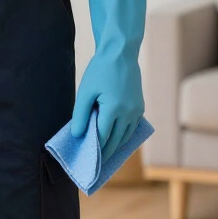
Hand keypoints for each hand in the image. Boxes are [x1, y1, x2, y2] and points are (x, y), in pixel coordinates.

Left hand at [70, 0, 148, 157]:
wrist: (121, 52)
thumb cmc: (100, 70)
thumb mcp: (85, 91)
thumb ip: (80, 114)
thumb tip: (77, 135)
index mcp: (114, 110)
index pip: (103, 138)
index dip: (94, 151)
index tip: (86, 162)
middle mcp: (129, 113)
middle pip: (116, 141)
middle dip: (105, 154)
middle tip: (94, 166)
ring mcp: (137, 111)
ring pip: (126, 137)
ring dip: (115, 147)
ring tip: (103, 157)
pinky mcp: (140, 106)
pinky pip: (132, 128)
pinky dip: (124, 136)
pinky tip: (115, 140)